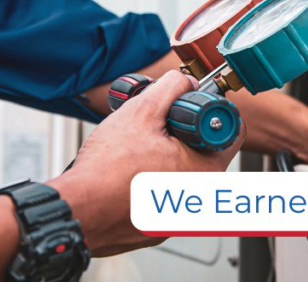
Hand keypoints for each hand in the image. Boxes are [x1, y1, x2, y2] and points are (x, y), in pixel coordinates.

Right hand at [49, 71, 245, 256]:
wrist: (76, 210)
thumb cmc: (107, 170)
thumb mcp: (142, 112)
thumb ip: (170, 89)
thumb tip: (185, 82)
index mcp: (206, 170)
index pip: (232, 132)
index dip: (213, 112)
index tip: (194, 107)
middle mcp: (199, 197)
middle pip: (204, 151)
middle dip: (183, 134)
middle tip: (158, 127)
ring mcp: (179, 214)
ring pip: (181, 172)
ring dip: (165, 157)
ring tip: (138, 151)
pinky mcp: (157, 224)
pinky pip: (162, 194)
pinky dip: (150, 181)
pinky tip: (129, 174)